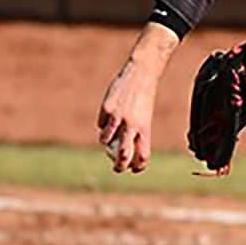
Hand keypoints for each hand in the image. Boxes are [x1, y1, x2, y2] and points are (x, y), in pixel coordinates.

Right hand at [97, 22, 179, 173]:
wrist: (141, 75)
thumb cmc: (143, 98)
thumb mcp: (144, 117)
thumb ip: (136, 133)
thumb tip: (122, 151)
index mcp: (145, 128)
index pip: (143, 155)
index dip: (138, 166)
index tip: (134, 170)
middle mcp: (132, 125)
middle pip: (123, 154)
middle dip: (119, 166)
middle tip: (117, 168)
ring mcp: (118, 117)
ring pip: (105, 141)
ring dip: (105, 142)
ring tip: (108, 137)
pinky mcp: (106, 109)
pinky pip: (101, 124)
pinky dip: (102, 125)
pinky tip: (108, 116)